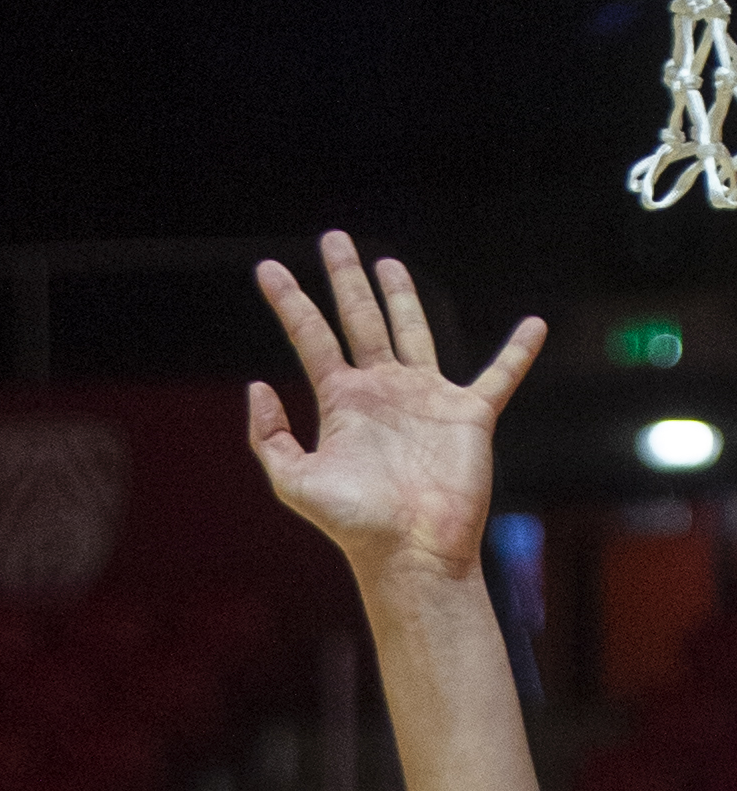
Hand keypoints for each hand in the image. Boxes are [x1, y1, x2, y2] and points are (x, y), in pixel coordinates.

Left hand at [250, 232, 543, 582]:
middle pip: (360, 319)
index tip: (267, 271)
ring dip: (401, 295)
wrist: (410, 552)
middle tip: (332, 238)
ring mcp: (426, 398)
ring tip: (385, 263)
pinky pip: (500, 375)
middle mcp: (382, 391)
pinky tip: (533, 325)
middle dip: (345, 279)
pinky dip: (518, 352)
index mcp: (342, 402)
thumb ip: (271, 438)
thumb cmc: (354, 524)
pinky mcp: (470, 413)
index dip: (290, 303)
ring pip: (413, 331)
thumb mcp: (296, 482)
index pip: (311, 338)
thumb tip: (256, 386)